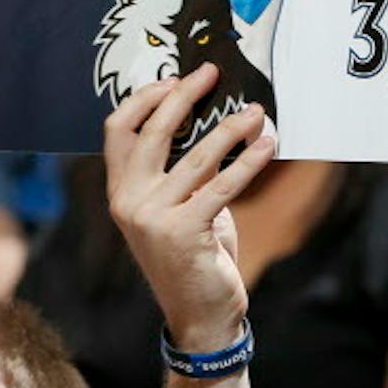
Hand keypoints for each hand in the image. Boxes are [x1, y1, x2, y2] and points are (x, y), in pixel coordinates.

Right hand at [103, 65, 277, 352]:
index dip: (145, 99)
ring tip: (256, 111)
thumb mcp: (183, 208)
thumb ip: (188, 172)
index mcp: (121, 192)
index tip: (175, 78)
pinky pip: (223, 184)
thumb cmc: (195, 256)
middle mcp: (130, 202)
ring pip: (197, 156)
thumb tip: (219, 122)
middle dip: (184, 95)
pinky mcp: (184, 232)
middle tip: (211, 73)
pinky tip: (269, 145)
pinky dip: (249, 160)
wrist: (200, 314)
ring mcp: (153, 218)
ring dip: (231, 128)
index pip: (118, 131)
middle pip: (154, 132)